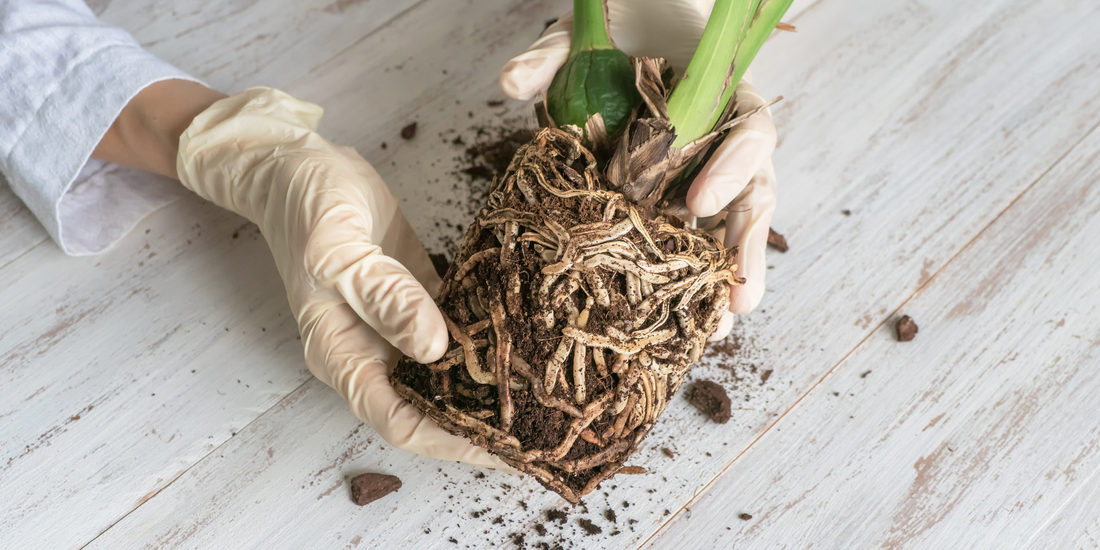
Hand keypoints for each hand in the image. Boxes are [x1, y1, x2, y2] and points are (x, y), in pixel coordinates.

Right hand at [175, 87, 512, 469]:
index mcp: (343, 355)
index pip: (399, 420)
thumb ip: (384, 297)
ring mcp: (399, 325)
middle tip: (542, 428)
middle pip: (431, 406)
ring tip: (546, 394)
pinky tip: (529, 340)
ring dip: (490, 384)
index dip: (450, 441)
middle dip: (481, 422)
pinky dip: (489, 337)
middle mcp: (373, 351)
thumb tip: (433, 347)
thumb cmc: (306, 206)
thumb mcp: (338, 250)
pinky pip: (459, 327)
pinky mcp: (420, 296)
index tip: (502, 448)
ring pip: (449, 371)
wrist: (299, 166)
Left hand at [499, 1, 777, 338]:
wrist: (623, 36)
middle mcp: (722, 140)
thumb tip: (511, 84)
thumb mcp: (583, 37)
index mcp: (720, 95)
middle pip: (753, 194)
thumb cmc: (616, 34)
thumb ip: (553, 56)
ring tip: (718, 328)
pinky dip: (691, 277)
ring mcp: (704, 174)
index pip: (747, 131)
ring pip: (730, 227)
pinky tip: (681, 318)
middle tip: (736, 299)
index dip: (729, 168)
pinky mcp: (677, 199)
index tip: (695, 204)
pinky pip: (694, 238)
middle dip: (743, 249)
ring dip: (727, 278)